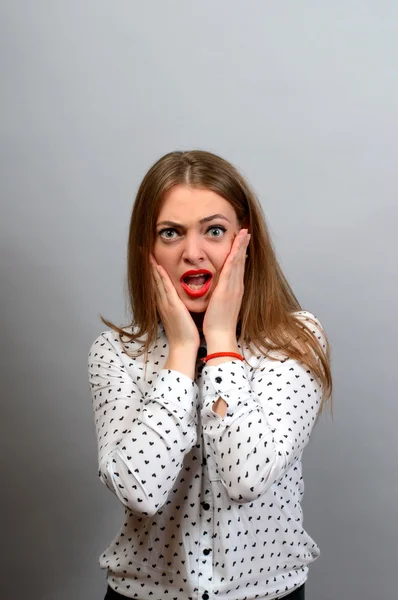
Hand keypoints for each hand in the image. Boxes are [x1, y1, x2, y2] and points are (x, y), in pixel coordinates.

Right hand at [149, 254, 199, 351]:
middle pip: (153, 280)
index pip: (156, 283)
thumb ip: (178, 307)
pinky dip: (161, 277)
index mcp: (164, 304)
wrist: (184, 347)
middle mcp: (162, 302)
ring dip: (152, 267)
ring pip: (157, 281)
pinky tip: (158, 267)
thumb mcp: (180, 317)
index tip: (150, 258)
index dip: (152, 270)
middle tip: (142, 250)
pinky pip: (165, 288)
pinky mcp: (172, 306)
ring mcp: (166, 304)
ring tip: (146, 253)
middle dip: (148, 265)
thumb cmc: (185, 334)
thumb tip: (180, 300)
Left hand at [202, 229, 249, 343]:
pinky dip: (234, 258)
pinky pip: (231, 270)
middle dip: (243, 246)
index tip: (242, 242)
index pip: (238, 268)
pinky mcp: (227, 290)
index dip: (240, 253)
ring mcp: (234, 288)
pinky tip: (237, 248)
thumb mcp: (221, 306)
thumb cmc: (218, 323)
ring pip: (238, 263)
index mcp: (234, 290)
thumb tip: (219, 290)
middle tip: (246, 231)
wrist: (221, 335)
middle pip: (241, 262)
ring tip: (244, 233)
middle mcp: (237, 287)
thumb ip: (221, 296)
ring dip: (241, 247)